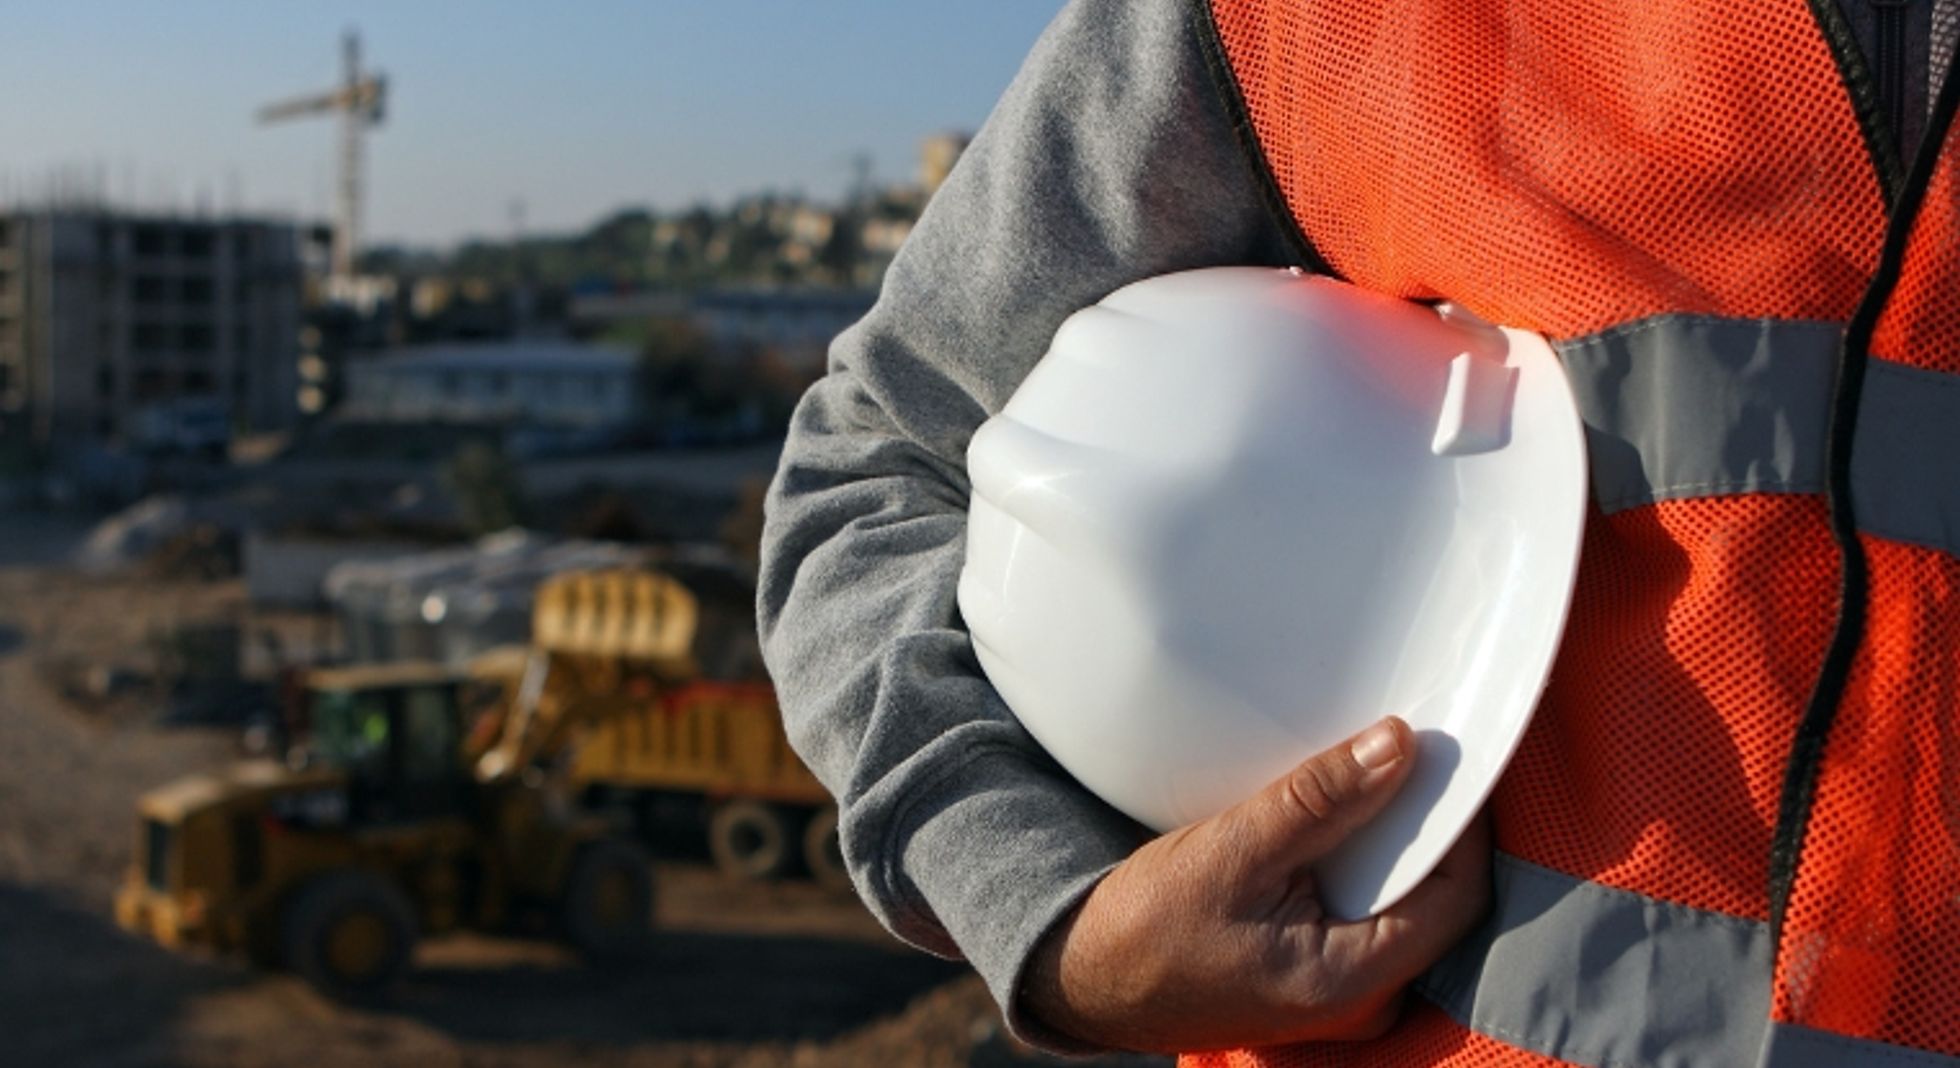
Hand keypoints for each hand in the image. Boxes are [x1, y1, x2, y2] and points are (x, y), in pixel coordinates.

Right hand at [1020, 716, 1490, 1052]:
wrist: (1086, 979)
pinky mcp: (1319, 972)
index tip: (1440, 755)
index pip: (1456, 893)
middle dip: (1419, 823)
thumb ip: (1321, 800)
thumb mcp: (1233, 850)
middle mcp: (1362, 998)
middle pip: (1434, 895)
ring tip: (1353, 782)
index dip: (1459, 820)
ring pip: (1399, 898)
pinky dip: (1353, 861)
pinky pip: (1365, 907)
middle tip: (1395, 753)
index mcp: (1351, 981)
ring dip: (1382, 838)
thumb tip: (1398, 745)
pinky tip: (1324, 824)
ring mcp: (1342, 991)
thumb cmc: (1147, 929)